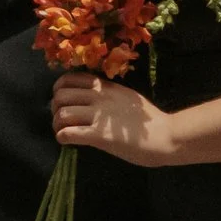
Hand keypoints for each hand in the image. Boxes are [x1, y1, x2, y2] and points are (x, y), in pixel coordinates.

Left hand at [50, 73, 177, 166]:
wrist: (166, 135)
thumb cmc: (148, 120)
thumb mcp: (126, 96)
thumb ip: (107, 94)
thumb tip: (88, 98)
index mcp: (105, 86)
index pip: (70, 78)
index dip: (59, 89)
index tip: (62, 100)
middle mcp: (99, 97)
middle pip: (61, 95)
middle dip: (54, 108)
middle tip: (61, 119)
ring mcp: (99, 116)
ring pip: (62, 113)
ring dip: (57, 124)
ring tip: (63, 132)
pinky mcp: (100, 135)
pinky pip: (70, 132)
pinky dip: (62, 137)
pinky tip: (66, 141)